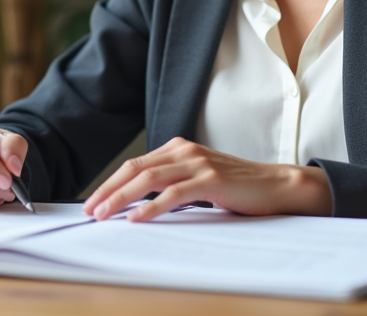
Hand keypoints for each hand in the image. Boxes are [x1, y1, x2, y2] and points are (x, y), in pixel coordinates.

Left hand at [82, 137, 332, 221]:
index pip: (135, 164)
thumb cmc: (236, 187)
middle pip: (135, 169)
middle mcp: (185, 151)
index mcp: (179, 148)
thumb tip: (138, 203)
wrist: (276, 185)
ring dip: (121, 198)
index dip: (111, 183)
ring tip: (104, 216)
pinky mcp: (211, 180)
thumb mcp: (199, 180)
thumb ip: (173, 183)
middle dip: (108, 190)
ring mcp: (198, 163)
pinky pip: (173, 194)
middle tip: (89, 210)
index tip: (94, 202)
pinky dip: (150, 207)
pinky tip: (135, 219)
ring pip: (149, 179)